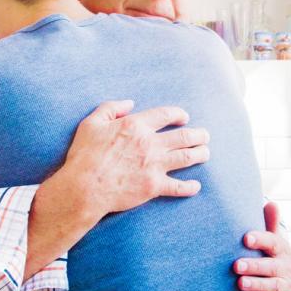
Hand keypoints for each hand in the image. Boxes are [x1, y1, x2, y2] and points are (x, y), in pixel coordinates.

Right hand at [62, 100, 209, 214]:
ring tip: (205, 153)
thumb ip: (110, 108)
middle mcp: (150, 144)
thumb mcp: (91, 123)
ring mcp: (154, 166)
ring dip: (200, 154)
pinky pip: (179, 187)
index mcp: (136, 126)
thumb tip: (129, 103)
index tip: (184, 118)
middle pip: (184, 136)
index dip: (179, 114)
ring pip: (187, 157)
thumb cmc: (84, 155)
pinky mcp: (154, 187)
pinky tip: (196, 186)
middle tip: (204, 136)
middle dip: (199, 135)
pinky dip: (190, 187)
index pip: (166, 115)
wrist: (84, 187)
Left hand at [234, 202, 290, 290]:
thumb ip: (271, 225)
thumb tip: (271, 203)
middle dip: (255, 266)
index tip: (246, 238)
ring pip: (274, 286)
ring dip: (258, 285)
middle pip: (271, 266)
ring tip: (241, 284)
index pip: (273, 243)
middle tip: (236, 265)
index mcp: (281, 251)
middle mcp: (285, 268)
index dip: (261, 240)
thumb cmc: (276, 262)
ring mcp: (287, 287)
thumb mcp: (276, 244)